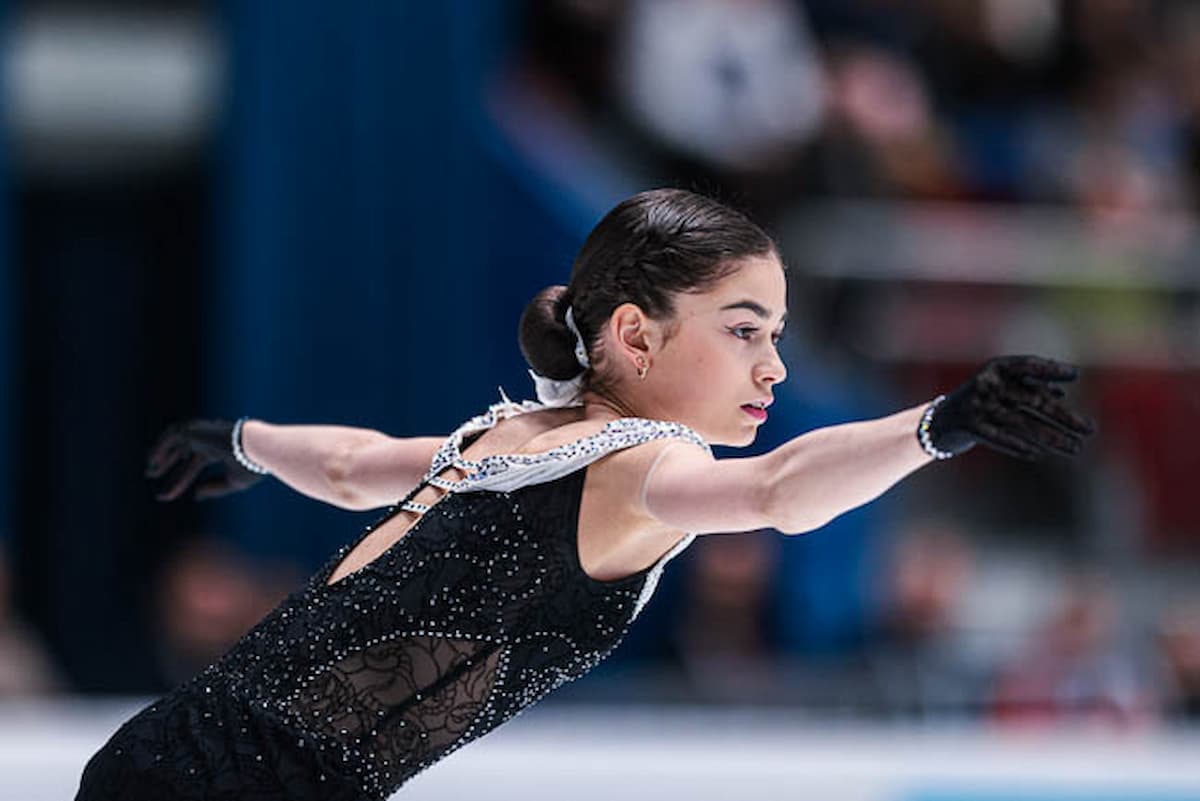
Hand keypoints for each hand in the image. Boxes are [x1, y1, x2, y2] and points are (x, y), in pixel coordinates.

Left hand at [145, 419, 265, 500]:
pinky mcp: (194, 430)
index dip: (180, 480)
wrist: (256, 448)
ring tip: (149, 471)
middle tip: (152, 475)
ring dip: (161, 456)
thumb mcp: (232, 482)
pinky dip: (160, 447)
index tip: (167, 496)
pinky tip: (152, 461)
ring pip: (175, 443)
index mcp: (219, 449)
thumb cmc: (250, 465)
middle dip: (167, 464)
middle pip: (182, 453)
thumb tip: (195, 495)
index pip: (194, 465)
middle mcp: (208, 440)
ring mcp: (201, 433)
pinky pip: (171, 436)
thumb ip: (214, 489)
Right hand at [925, 355, 1096, 460]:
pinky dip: (1019, 445)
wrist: (940, 423)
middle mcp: (986, 384)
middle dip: (1064, 417)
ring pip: (1022, 423)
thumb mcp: (1002, 389)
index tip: (1075, 374)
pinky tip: (1038, 454)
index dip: (1050, 369)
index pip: (1027, 365)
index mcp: (995, 369)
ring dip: (1051, 438)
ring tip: (1075, 448)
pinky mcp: (970, 427)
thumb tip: (1062, 390)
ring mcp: (977, 405)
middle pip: (1033, 400)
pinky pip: (1000, 437)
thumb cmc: (980, 402)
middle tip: (1090, 430)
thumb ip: (1029, 387)